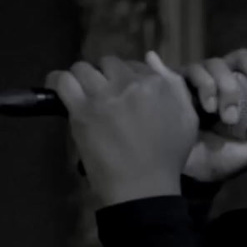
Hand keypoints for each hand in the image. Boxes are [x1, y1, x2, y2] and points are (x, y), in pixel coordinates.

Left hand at [45, 52, 197, 206]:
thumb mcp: (187, 120)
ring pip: (84, 68)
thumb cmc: (169, 159)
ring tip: (85, 96)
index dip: (128, 78)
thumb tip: (152, 58)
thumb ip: (175, 86)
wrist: (143, 188)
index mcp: (157, 83)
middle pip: (109, 63)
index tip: (126, 94)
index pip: (136, 65)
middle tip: (106, 96)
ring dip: (84, 79)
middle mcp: (129, 83)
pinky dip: (59, 83)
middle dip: (107, 77)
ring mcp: (103, 96)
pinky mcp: (81, 111)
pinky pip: (62, 82)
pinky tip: (62, 93)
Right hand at [180, 48, 246, 183]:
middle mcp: (225, 81)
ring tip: (227, 118)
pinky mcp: (180, 82)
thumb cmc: (222, 161)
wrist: (189, 173)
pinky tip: (207, 109)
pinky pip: (196, 70)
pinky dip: (206, 86)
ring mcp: (202, 80)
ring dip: (229, 89)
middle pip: (244, 57)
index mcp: (246, 95)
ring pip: (219, 63)